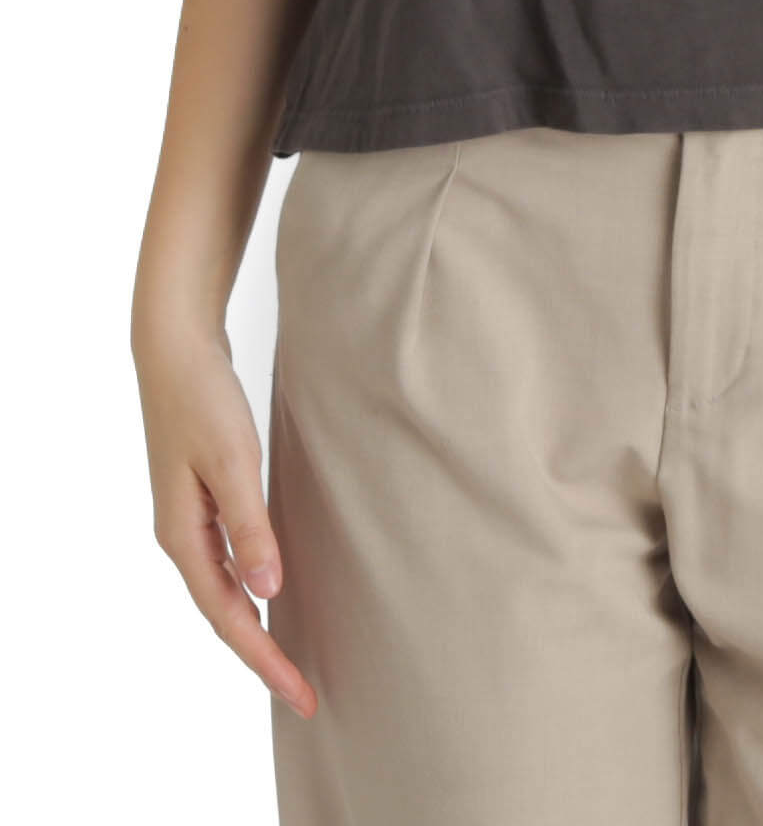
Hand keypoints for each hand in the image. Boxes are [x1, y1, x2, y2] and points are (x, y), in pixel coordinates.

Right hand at [132, 320, 316, 718]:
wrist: (176, 345)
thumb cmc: (204, 396)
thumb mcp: (231, 460)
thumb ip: (249, 525)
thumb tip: (266, 590)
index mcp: (183, 537)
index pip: (228, 618)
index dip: (265, 659)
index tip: (302, 695)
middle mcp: (182, 536)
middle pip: (224, 613)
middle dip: (264, 655)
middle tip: (307, 693)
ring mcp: (191, 517)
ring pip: (225, 589)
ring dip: (257, 625)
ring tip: (293, 657)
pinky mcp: (204, 496)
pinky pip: (228, 560)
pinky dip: (251, 586)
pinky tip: (273, 589)